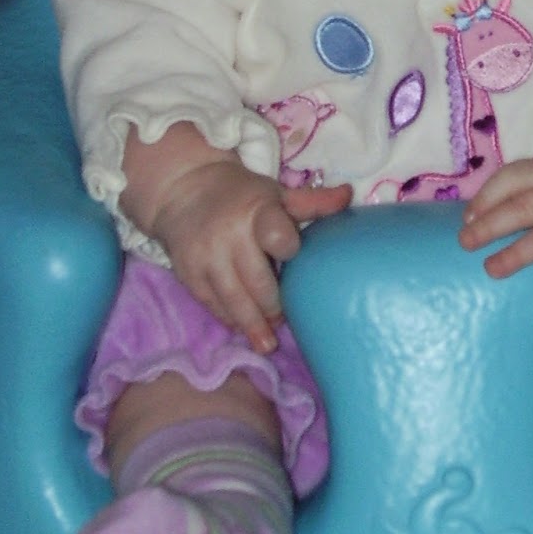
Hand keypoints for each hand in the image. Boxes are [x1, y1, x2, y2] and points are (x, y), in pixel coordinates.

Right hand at [147, 155, 350, 352]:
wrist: (184, 189)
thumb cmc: (242, 195)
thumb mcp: (276, 193)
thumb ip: (312, 202)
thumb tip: (348, 196)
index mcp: (256, 210)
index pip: (275, 235)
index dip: (286, 248)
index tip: (292, 257)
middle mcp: (228, 234)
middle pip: (256, 281)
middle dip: (273, 305)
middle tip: (286, 321)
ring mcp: (205, 256)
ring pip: (233, 299)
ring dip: (252, 324)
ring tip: (267, 343)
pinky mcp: (188, 273)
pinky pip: (212, 304)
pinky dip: (229, 319)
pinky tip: (242, 329)